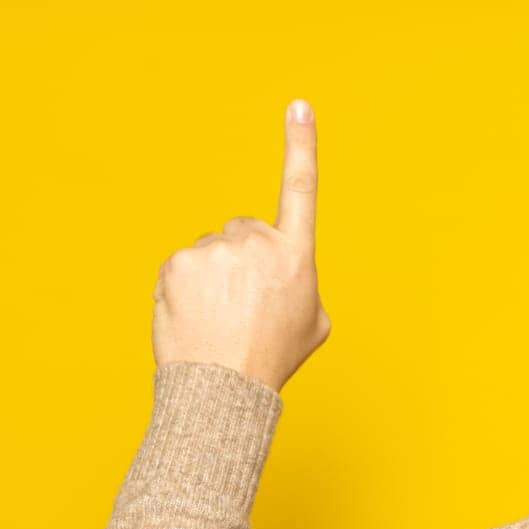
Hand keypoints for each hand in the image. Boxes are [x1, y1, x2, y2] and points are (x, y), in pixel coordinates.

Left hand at [151, 99, 329, 391]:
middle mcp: (257, 243)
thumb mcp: (313, 323)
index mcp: (296, 256)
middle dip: (244, 256)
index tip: (300, 107)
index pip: (302, 189)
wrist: (224, 387)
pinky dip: (187, 287)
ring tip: (220, 317)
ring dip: (215, 275)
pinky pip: (184, 265)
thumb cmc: (273, 358)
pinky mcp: (179, 262)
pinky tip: (197, 316)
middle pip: (246, 229)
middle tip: (246, 303)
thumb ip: (302, 284)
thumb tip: (282, 274)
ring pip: (213, 249)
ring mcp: (215, 250)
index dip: (302, 145)